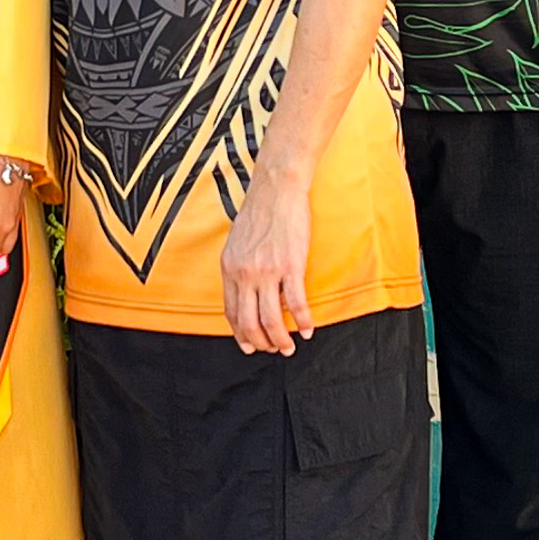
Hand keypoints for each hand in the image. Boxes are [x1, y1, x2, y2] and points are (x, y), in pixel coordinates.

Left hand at [221, 168, 316, 356]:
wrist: (277, 189)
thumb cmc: (260, 211)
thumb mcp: (237, 243)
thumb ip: (238, 267)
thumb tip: (244, 289)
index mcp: (230, 268)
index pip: (231, 312)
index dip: (241, 334)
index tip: (250, 345)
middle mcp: (245, 273)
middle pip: (249, 322)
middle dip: (261, 343)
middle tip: (273, 350)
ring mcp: (268, 271)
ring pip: (271, 319)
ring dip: (281, 340)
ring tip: (290, 347)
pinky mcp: (291, 266)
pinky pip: (296, 303)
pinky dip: (303, 321)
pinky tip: (308, 329)